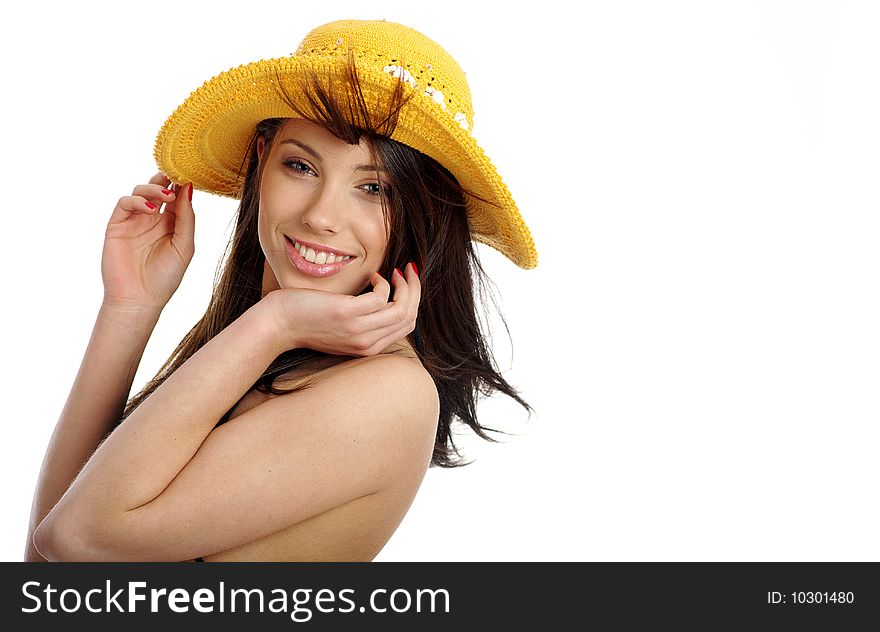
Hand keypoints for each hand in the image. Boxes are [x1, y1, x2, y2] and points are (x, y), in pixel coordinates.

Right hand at [101, 172, 194, 312]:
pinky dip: (137, 201)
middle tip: (175, 177)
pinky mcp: (117, 224)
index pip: (177, 197)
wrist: (139, 299)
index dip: (182, 186)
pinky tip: (150, 210)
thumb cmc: (165, 277)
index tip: (190, 177)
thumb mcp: (184, 246)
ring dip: (154, 188)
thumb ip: (187, 218)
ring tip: (166, 197)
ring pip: (141, 191)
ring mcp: (134, 220)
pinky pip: (125, 203)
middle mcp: (153, 219)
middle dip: (167, 179)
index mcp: (172, 224)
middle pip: (159, 189)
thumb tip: (189, 188)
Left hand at [265, 263, 420, 355]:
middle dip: (415, 291)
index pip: (406, 327)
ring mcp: (358, 330)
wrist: (277, 325)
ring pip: (401, 309)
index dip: (413, 302)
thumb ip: (363, 321)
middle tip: (410, 271)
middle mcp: (366, 343)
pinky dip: (382, 284)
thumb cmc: (305, 321)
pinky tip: (372, 276)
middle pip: (409, 318)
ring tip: (396, 272)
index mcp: (367, 348)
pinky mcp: (348, 314)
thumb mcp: (341, 327)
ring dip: (405, 285)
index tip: (408, 284)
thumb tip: (384, 299)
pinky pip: (381, 298)